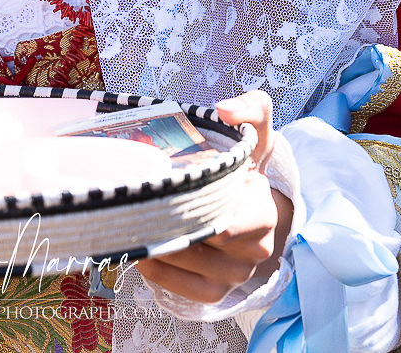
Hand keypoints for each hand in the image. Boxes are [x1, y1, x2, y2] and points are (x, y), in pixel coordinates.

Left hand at [136, 90, 293, 304]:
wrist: (245, 195)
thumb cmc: (243, 160)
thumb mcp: (255, 129)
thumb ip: (250, 109)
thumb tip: (224, 109)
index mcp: (263, 213)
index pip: (226, 225)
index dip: (193, 209)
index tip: (167, 188)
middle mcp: (256, 250)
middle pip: (203, 246)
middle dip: (171, 225)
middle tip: (139, 205)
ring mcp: (238, 275)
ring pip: (194, 270)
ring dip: (162, 248)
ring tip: (137, 223)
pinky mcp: (218, 291)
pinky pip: (189, 292)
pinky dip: (163, 275)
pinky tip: (144, 252)